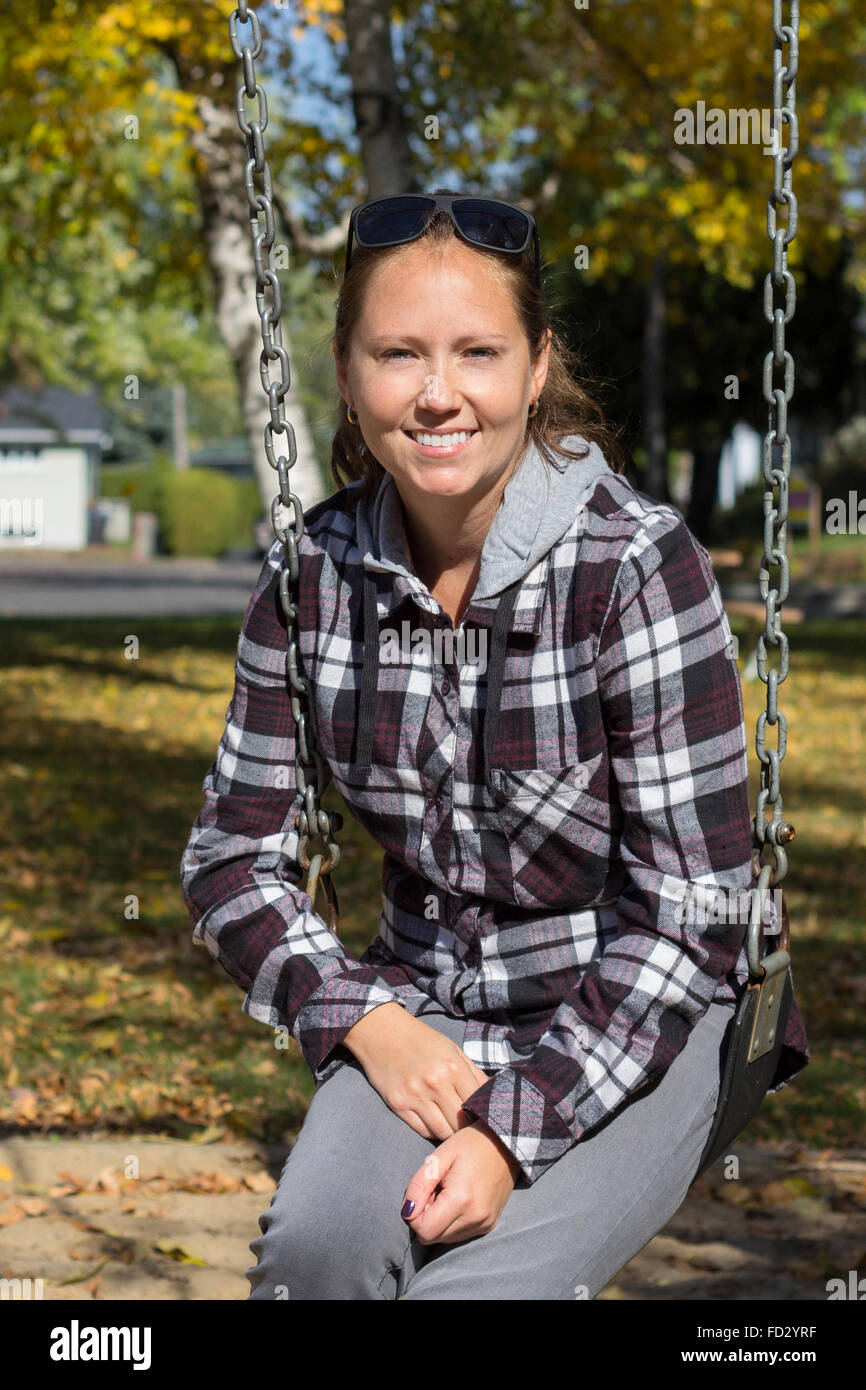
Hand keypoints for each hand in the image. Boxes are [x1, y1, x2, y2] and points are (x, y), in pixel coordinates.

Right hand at [341, 1002, 489, 1139]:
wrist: (381, 1031)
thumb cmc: (421, 1039)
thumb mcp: (452, 1049)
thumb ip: (474, 1073)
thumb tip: (492, 1096)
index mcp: (452, 1066)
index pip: (476, 1103)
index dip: (482, 1114)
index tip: (483, 1117)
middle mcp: (435, 1083)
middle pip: (461, 1122)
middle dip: (467, 1127)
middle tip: (470, 1128)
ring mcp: (415, 1095)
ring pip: (442, 1132)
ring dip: (450, 1133)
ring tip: (453, 1126)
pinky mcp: (398, 1104)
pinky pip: (422, 1130)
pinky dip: (432, 1130)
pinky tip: (435, 1121)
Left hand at [401, 1121, 522, 1244]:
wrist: (505, 1143)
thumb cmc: (469, 1145)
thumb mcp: (439, 1157)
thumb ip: (419, 1185)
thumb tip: (407, 1213)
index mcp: (461, 1199)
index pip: (424, 1231)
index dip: (416, 1214)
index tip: (425, 1192)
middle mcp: (475, 1218)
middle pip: (433, 1237)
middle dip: (427, 1217)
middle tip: (437, 1190)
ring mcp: (484, 1224)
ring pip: (445, 1239)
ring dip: (440, 1220)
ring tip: (449, 1193)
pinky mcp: (489, 1225)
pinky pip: (459, 1235)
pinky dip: (453, 1222)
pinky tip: (460, 1199)